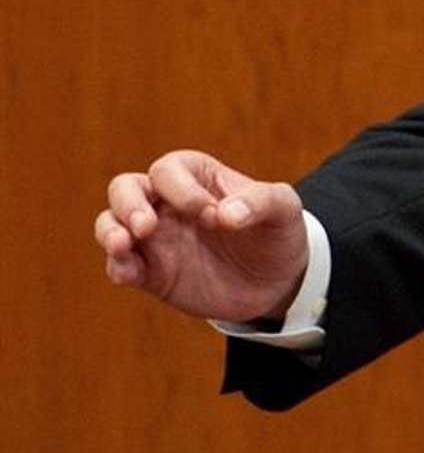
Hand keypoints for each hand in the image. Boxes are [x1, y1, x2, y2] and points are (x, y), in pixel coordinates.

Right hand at [96, 150, 308, 324]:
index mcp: (198, 178)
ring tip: (123, 244)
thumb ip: (262, 201)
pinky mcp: (153, 274)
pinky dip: (117, 266)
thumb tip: (226, 213)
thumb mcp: (285, 210)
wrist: (279, 282)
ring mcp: (157, 239)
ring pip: (112, 223)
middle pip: (125, 187)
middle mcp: (169, 204)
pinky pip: (121, 265)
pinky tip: (128, 273)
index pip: (170, 169)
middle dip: (128, 202)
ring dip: (110, 230)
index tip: (211, 215)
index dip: (182, 189)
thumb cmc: (278, 233)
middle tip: (146, 226)